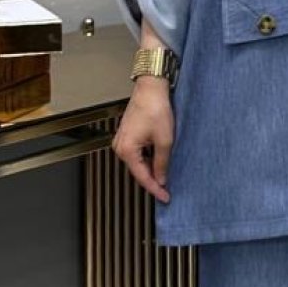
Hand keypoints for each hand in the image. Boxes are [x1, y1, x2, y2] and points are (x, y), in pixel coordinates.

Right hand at [111, 79, 173, 202]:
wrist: (150, 88)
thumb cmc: (155, 109)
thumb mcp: (164, 140)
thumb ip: (162, 163)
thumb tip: (161, 179)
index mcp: (127, 150)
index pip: (142, 177)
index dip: (155, 189)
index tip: (165, 197)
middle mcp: (120, 147)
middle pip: (138, 171)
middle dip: (152, 181)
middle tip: (167, 191)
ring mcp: (122, 140)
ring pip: (138, 162)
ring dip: (151, 170)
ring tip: (165, 178)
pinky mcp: (127, 134)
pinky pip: (137, 153)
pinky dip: (147, 160)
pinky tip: (159, 162)